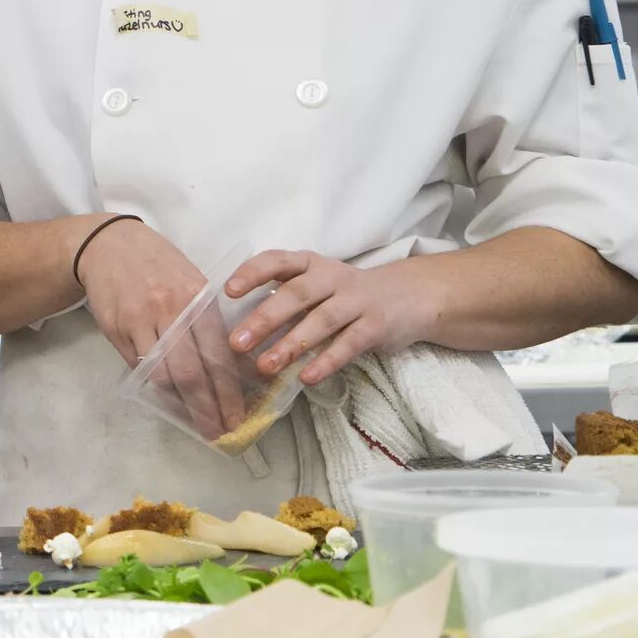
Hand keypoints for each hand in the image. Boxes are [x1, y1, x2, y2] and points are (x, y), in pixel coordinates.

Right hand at [77, 219, 243, 439]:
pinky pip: (140, 367)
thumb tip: (231, 369)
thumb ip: (208, 322)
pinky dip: (156, 387)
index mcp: (197, 298)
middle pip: (191, 373)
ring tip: (197, 422)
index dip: (228, 392)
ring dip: (182, 405)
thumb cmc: (160, 264)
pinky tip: (169, 399)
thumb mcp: (193, 282)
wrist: (110, 244)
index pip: (218, 354)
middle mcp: (170, 310)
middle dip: (207, 409)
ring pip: (163, 375)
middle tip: (219, 431)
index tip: (237, 417)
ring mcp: (139, 320)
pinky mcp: (116, 329)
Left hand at [225, 251, 432, 386]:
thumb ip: (284, 296)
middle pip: (296, 294)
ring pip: (321, 320)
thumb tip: (238, 326)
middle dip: (264, 319)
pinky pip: (348, 345)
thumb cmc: (345, 293)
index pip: (278, 260)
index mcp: (310, 264)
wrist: (409, 295)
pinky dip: (326, 361)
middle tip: (236, 343)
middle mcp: (332, 277)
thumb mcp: (316, 283)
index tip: (228, 291)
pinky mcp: (375, 326)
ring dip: (291, 344)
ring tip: (265, 366)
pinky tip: (305, 377)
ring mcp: (356, 301)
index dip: (253, 273)